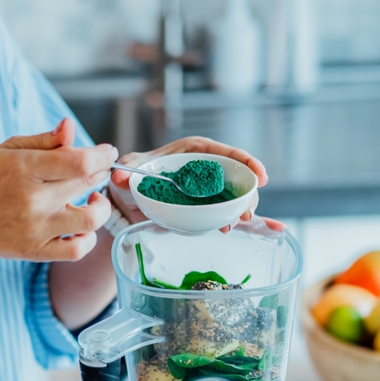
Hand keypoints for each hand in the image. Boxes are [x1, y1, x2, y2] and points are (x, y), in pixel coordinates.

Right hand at [0, 118, 115, 261]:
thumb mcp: (7, 151)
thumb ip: (44, 140)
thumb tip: (70, 127)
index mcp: (24, 169)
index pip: (79, 161)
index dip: (102, 155)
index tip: (107, 152)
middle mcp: (33, 200)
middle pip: (87, 183)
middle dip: (101, 172)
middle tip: (96, 169)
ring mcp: (37, 229)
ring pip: (91, 219)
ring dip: (102, 206)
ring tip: (94, 199)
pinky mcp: (38, 251)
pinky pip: (77, 250)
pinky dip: (89, 238)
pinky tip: (82, 226)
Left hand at [109, 136, 284, 232]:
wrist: (128, 196)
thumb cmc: (134, 175)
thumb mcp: (130, 170)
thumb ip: (125, 172)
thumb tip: (119, 175)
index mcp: (194, 151)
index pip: (226, 153)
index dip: (247, 162)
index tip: (261, 176)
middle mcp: (206, 168)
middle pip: (237, 176)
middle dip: (247, 193)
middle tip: (246, 212)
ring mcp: (208, 189)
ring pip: (234, 196)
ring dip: (241, 209)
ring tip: (234, 224)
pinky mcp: (205, 206)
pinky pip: (226, 211)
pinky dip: (236, 218)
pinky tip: (246, 229)